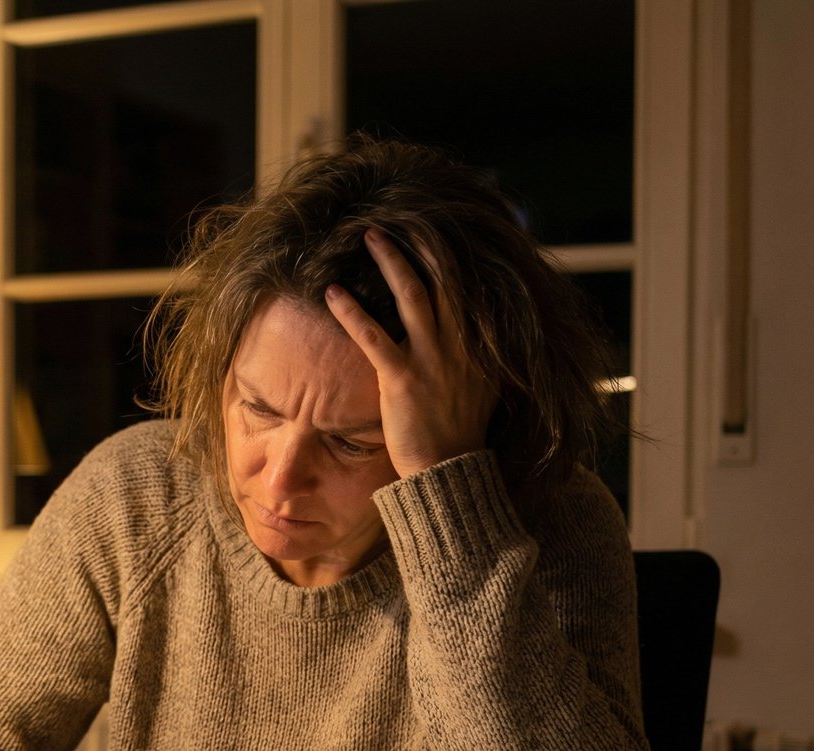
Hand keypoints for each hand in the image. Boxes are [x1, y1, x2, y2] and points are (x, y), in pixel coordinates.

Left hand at [324, 228, 497, 477]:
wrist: (449, 470)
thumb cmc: (460, 430)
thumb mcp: (481, 384)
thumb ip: (475, 352)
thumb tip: (471, 330)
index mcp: (478, 342)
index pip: (465, 284)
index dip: (448, 253)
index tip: (433, 227)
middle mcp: (459, 342)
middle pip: (442, 277)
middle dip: (420, 243)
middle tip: (398, 218)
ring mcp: (432, 358)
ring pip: (412, 294)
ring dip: (390, 261)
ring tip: (368, 235)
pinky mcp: (402, 378)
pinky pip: (373, 337)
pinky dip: (351, 312)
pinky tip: (332, 293)